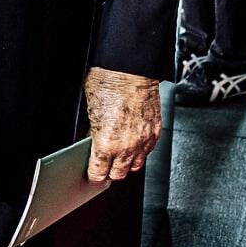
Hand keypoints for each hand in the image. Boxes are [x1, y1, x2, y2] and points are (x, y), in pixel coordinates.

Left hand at [83, 67, 160, 182]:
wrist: (130, 70)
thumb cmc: (108, 84)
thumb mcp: (90, 111)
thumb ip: (92, 132)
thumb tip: (93, 141)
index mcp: (107, 144)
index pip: (99, 174)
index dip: (93, 177)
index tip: (92, 176)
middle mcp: (127, 147)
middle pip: (118, 174)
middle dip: (109, 173)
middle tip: (103, 167)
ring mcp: (143, 140)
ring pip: (135, 166)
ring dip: (126, 164)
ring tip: (118, 158)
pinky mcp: (155, 132)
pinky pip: (147, 151)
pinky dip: (139, 152)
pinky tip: (132, 146)